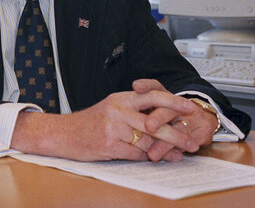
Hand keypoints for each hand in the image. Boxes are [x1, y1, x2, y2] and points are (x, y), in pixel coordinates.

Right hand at [10, 87, 196, 161]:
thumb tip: (162, 121)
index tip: (189, 108)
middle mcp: (117, 109)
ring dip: (164, 150)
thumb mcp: (112, 108)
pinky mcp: (109, 144)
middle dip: (176, 133)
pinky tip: (153, 159)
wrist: (63, 133)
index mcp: (120, 98)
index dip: (173, 101)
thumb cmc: (89, 122)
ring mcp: (113, 127)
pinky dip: (146, 158)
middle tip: (191, 141)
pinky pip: (135, 154)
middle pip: (154, 121)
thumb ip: (135, 112)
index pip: (152, 94)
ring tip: (177, 155)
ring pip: (147, 141)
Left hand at [132, 79, 218, 160]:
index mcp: (163, 96)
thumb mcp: (149, 113)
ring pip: (178, 128)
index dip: (146, 85)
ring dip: (164, 143)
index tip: (136, 86)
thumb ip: (134, 114)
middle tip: (149, 126)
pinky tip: (174, 157)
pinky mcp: (203, 131)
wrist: (200, 120)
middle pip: (167, 108)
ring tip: (152, 154)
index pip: (155, 86)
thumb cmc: (166, 117)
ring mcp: (192, 117)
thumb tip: (110, 123)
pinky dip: (180, 151)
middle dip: (158, 117)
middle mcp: (177, 105)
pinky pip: (191, 142)